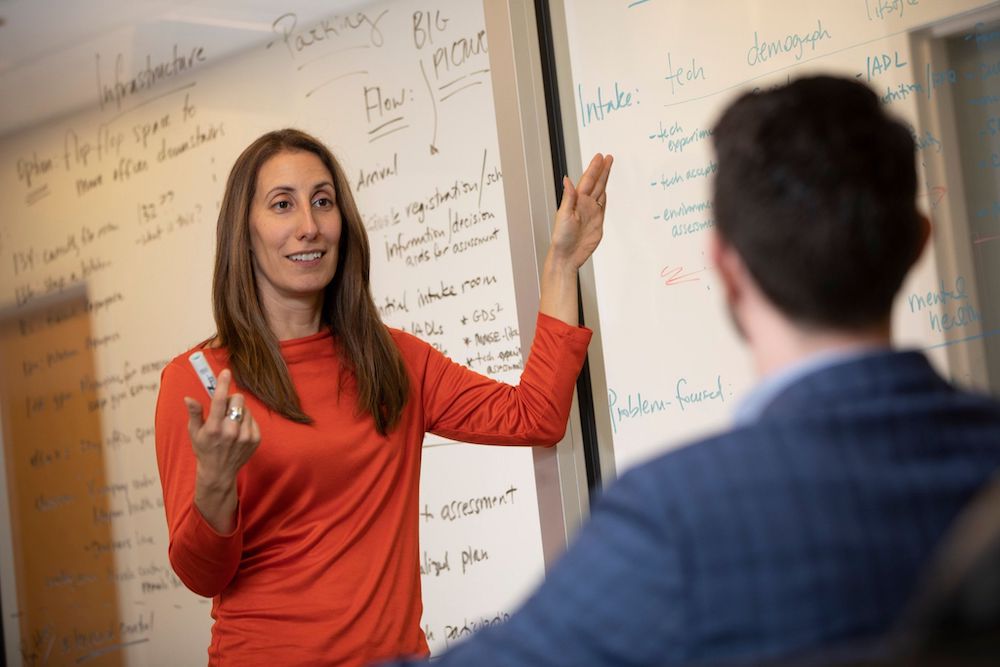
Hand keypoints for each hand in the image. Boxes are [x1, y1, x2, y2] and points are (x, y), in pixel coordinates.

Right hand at [183, 369, 259, 531]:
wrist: (219, 472)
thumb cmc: (204, 449)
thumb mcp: (194, 432)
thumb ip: (194, 413)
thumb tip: (189, 397)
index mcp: (214, 428)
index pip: (219, 401)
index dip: (222, 384)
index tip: (225, 371)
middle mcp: (231, 431)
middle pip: (238, 399)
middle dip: (231, 399)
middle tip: (223, 409)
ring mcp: (245, 436)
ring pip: (246, 408)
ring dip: (238, 411)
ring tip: (230, 424)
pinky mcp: (255, 439)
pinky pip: (252, 419)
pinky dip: (245, 421)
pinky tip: (237, 431)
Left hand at [550, 153, 613, 269]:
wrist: (568, 255)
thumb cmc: (562, 238)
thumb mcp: (563, 216)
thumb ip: (568, 197)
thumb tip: (567, 180)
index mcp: (576, 201)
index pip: (587, 180)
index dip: (594, 168)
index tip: (600, 157)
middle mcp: (584, 204)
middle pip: (596, 183)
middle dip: (602, 170)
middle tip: (607, 157)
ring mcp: (591, 212)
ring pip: (600, 191)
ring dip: (604, 180)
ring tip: (608, 168)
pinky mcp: (597, 222)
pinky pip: (602, 205)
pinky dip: (604, 196)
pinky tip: (605, 190)